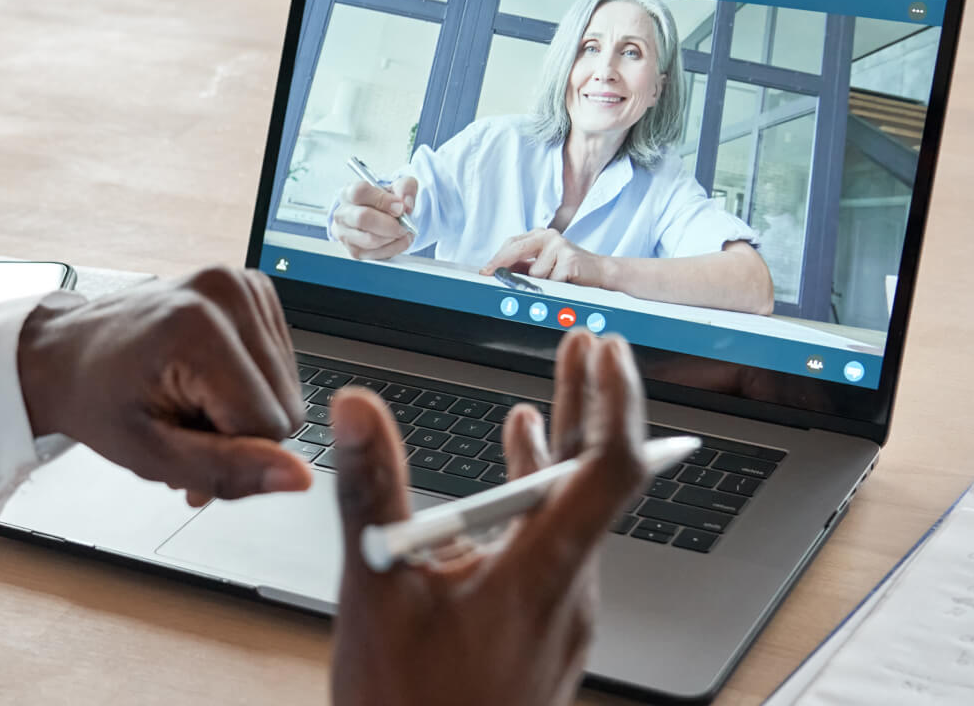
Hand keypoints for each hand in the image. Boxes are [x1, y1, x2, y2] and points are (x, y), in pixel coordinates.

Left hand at [17, 267, 311, 505]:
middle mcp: (227, 292)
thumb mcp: (150, 454)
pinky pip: (281, 364)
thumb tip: (299, 477)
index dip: (232, 455)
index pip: (270, 426)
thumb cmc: (96, 398)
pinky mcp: (252, 287)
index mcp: (198, 327)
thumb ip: (228, 470)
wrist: (69, 353)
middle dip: (239, 433)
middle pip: (286, 407)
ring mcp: (242, 283)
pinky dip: (247, 383)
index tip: (184, 444)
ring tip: (190, 401)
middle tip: (184, 427)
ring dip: (242, 410)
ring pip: (288, 391)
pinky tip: (206, 379)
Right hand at [329, 330, 647, 705]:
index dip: (614, 401)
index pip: (608, 469)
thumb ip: (372, 491)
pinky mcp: (543, 630)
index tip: (605, 351)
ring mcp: (561, 613)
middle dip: (591, 403)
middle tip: (588, 343)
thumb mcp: (376, 589)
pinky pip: (558, 544)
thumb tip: (358, 411)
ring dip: (563, 447)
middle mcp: (568, 591)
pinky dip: (539, 495)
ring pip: (576, 513)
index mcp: (542, 575)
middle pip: (597, 481)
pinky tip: (516, 469)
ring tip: (556, 389)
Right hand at [331, 175, 418, 260]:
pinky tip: (399, 240)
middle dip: (389, 223)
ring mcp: (346, 235)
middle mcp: (342, 214)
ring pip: (370, 240)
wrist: (382, 217)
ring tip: (404, 232)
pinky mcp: (354, 252)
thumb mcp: (399, 187)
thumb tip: (406, 205)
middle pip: (362, 218)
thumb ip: (406, 188)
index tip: (400, 206)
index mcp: (349, 193)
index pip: (359, 192)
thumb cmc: (386, 201)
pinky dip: (394, 249)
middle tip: (404, 225)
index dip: (382, 200)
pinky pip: (376, 254)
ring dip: (394, 238)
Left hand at [483, 228, 611, 286]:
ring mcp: (560, 245)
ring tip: (556, 281)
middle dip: (501, 265)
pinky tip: (566, 282)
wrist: (601, 272)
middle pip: (517, 249)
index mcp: (540, 235)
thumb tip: (498, 272)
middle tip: (489, 276)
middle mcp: (549, 236)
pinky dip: (556, 288)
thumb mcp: (544, 264)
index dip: (497, 258)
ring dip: (542, 284)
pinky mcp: (570, 259)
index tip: (485, 271)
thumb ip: (523, 266)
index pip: (512, 243)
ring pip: (535, 273)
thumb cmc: (570, 270)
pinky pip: (552, 281)